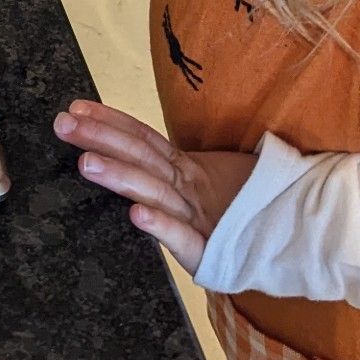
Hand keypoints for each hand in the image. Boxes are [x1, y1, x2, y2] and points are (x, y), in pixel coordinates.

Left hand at [54, 99, 256, 273]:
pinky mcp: (210, 251)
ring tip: (87, 163)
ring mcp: (198, 216)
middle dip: (101, 138)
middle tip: (64, 124)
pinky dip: (160, 226)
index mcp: (187, 170)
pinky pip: (183, 237)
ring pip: (156, 191)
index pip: (144, 138)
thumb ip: (174, 173)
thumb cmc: (246, 213)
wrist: (296, 238)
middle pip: (142, 156)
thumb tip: (136, 156)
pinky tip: (135, 215)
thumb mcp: (208, 184)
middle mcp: (188, 187)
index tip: (76, 108)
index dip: (111, 122)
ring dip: (121, 176)